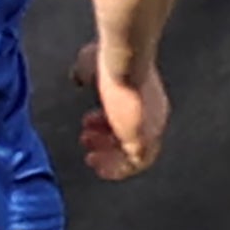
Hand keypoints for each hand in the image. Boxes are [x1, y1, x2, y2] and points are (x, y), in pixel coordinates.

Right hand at [71, 41, 167, 179]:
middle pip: (133, 136)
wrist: (124, 63)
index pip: (130, 118)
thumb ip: (85, 74)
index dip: (107, 123)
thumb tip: (78, 78)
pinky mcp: (143, 139)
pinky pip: (134, 164)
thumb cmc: (112, 60)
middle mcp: (152, 113)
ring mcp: (150, 127)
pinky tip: (100, 169)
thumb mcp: (91, 65)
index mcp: (144, 97)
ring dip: (110, 157)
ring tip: (92, 158)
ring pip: (134, 153)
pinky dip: (117, 169)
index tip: (87, 124)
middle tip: (86, 141)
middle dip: (106, 141)